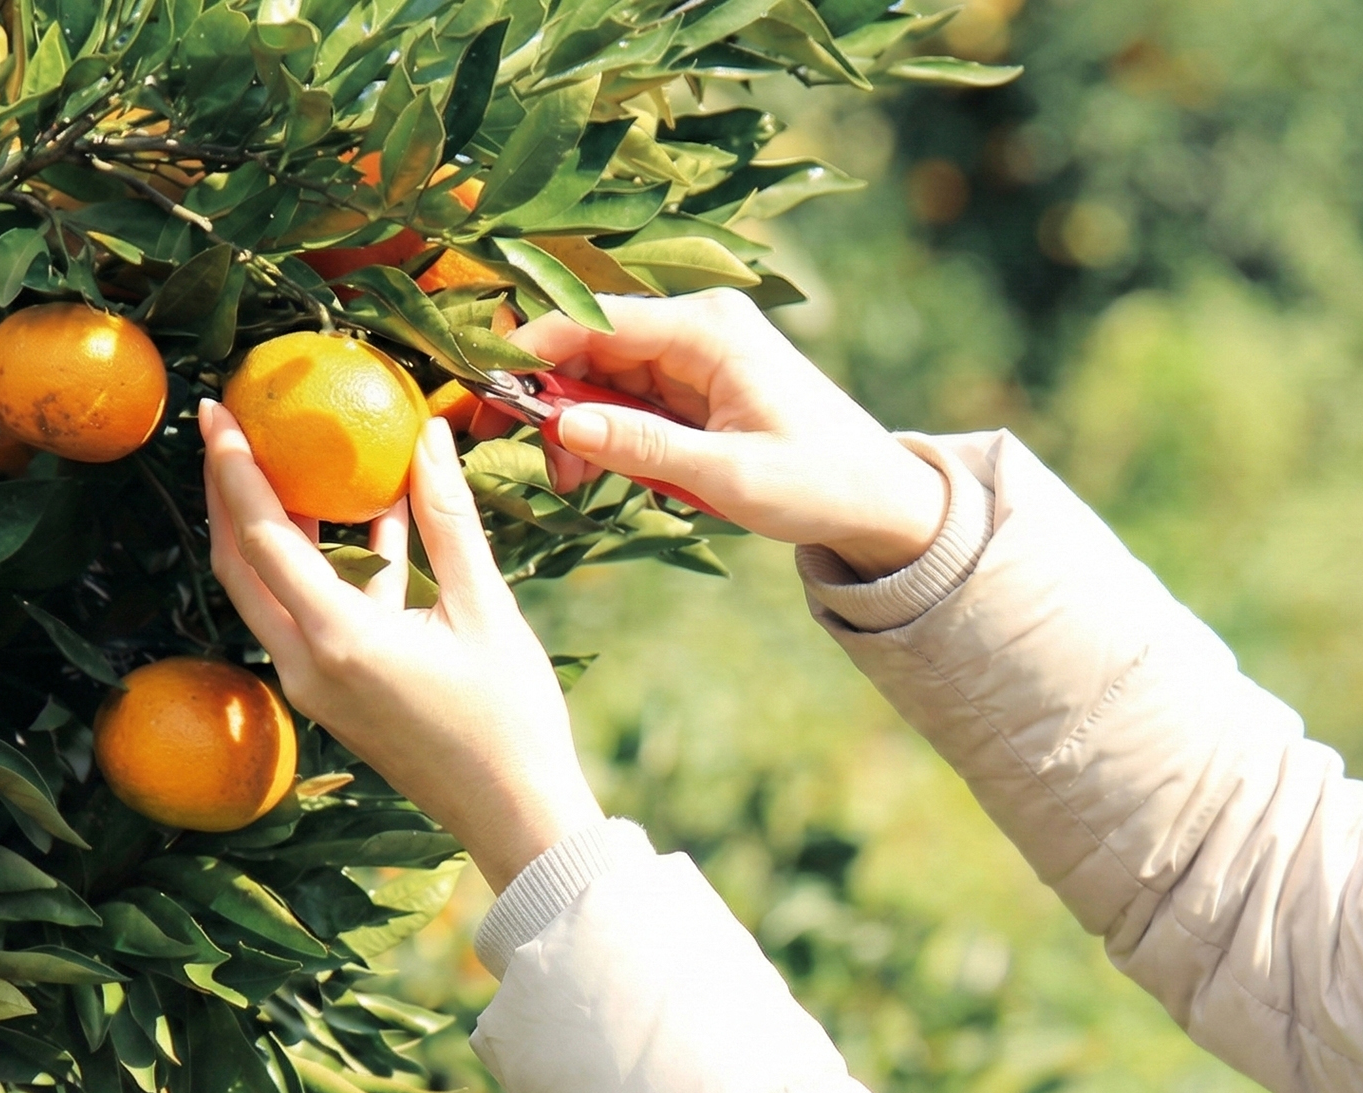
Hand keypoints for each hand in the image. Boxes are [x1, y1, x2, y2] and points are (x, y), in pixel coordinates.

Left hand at [199, 400, 600, 891]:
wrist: (516, 815)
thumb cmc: (510, 719)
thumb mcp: (485, 610)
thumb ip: (448, 521)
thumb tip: (427, 437)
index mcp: (339, 639)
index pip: (262, 538)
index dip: (234, 468)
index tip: (217, 408)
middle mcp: (309, 664)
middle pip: (240, 564)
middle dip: (228, 492)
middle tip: (228, 426)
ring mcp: (317, 685)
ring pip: (270, 591)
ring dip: (277, 527)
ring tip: (293, 461)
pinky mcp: (337, 695)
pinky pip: (311, 615)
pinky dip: (325, 566)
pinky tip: (371, 522)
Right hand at [515, 289, 948, 580]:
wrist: (881, 501)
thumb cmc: (821, 483)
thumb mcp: (730, 474)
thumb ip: (642, 447)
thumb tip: (560, 421)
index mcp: (708, 329)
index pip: (593, 320)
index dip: (529, 351)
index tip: (482, 392)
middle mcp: (698, 327)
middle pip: (589, 344)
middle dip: (551, 399)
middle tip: (537, 462)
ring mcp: (697, 355)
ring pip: (602, 375)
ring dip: (577, 423)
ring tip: (574, 480)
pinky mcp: (697, 386)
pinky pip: (629, 399)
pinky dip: (607, 433)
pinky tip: (601, 471)